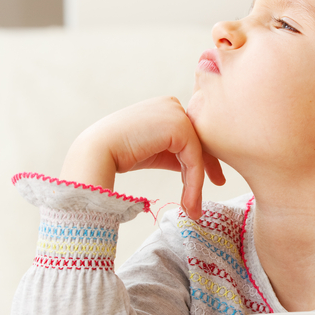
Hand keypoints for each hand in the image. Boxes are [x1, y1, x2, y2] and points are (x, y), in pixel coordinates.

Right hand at [60, 97, 224, 219]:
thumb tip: (197, 170)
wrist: (96, 152)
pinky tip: (189, 202)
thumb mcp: (154, 151)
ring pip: (198, 153)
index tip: (213, 179)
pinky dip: (194, 183)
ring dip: (197, 183)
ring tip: (193, 209)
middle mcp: (172, 105)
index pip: (191, 135)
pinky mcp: (179, 127)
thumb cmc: (119, 154)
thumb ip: (175, 153)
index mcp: (165, 107)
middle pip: (198, 141)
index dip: (202, 159)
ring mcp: (176, 113)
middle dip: (208, 168)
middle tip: (218, 187)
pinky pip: (194, 159)